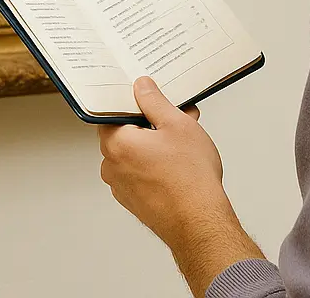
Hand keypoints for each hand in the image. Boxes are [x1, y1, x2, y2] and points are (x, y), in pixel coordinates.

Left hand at [98, 78, 230, 249]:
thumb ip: (154, 101)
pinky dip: (154, 162)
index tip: (146, 95)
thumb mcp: (176, 124)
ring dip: (154, 142)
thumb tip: (141, 87)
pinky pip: (139, 171)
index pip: (111, 111)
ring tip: (183, 140)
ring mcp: (122, 186)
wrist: (199, 222)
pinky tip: (179, 160)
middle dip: (149, 120)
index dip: (131, 100)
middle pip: (124, 131)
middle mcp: (112, 166)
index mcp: (117, 144)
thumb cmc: (190, 178)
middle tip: (175, 116)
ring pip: (134, 151)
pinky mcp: (134, 199)